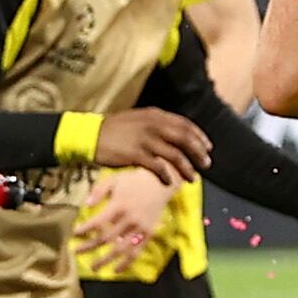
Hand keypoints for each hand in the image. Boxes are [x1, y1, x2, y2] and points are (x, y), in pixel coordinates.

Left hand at [72, 165, 173, 272]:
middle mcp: (129, 219)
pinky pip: (137, 252)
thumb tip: (86, 205)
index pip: (98, 222)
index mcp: (119, 205)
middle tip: (76, 252)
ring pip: (121, 249)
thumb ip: (99, 192)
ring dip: (106, 260)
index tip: (74, 234)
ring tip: (94, 267)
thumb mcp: (114, 180)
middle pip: (106, 238)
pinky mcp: (148, 234)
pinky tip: (116, 270)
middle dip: (89, 247)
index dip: (85, 230)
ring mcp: (140, 228)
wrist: (161, 182)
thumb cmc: (133, 181)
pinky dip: (126, 263)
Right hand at [94, 105, 211, 183]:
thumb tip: (176, 136)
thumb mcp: (137, 120)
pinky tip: (169, 182)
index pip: (185, 124)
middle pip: (184, 139)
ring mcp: (144, 139)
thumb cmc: (113, 130)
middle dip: (198, 153)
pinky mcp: (135, 154)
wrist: (89, 135)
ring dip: (187, 168)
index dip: (199, 136)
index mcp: (154, 115)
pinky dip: (166, 176)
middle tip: (207, 164)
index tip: (208, 147)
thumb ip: (156, 125)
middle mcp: (152, 125)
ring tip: (193, 178)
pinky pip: (158, 167)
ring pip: (175, 155)